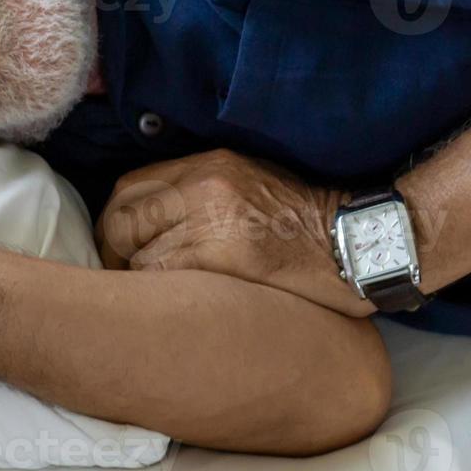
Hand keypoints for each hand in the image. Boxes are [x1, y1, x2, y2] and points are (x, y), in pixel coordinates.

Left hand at [95, 149, 371, 316]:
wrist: (357, 243)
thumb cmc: (307, 222)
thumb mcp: (252, 181)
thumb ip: (203, 189)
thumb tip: (155, 217)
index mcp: (210, 165)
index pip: (130, 188)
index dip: (116, 222)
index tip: (120, 247)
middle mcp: (203, 186)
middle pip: (122, 217)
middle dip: (114, 251)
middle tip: (124, 276)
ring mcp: (210, 221)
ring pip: (137, 254)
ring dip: (137, 278)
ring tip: (154, 296)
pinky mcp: (220, 257)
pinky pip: (161, 278)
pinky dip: (158, 294)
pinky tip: (175, 306)